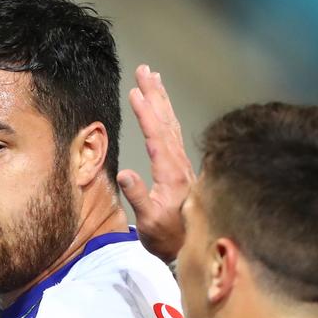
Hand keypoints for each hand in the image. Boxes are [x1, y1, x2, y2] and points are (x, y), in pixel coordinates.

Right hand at [118, 65, 194, 262]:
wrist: (193, 247)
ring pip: (172, 124)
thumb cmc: (167, 237)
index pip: (156, 135)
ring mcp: (183, 164)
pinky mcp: (182, 168)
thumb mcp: (148, 221)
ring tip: (153, 79)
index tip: (135, 91)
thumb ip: (138, 196)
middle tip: (145, 70)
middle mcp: (179, 163)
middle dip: (155, 94)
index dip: (146, 112)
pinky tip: (162, 110)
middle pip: (166, 121)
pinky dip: (166, 116)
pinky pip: (174, 133)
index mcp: (170, 172)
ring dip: (162, 100)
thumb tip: (125, 173)